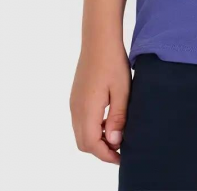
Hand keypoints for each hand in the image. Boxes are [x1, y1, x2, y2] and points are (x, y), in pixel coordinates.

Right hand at [70, 42, 131, 164]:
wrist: (99, 39)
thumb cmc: (113, 62)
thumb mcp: (122, 91)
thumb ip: (118, 118)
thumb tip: (114, 142)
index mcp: (87, 110)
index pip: (92, 144)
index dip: (107, 155)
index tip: (123, 157)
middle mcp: (76, 109)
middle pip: (84, 143)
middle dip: (101, 150)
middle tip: (121, 148)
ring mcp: (74, 103)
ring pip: (80, 133)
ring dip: (96, 139)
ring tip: (117, 134)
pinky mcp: (75, 96)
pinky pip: (80, 121)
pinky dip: (92, 128)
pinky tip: (108, 120)